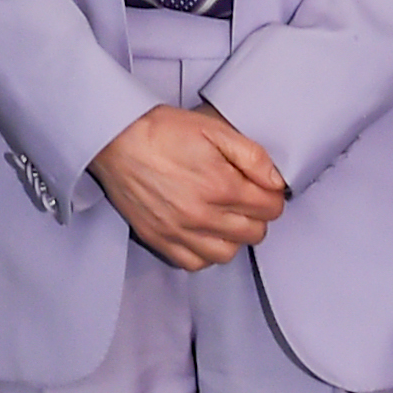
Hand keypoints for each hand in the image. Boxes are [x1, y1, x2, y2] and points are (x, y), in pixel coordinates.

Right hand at [89, 103, 284, 268]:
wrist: (115, 139)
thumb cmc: (162, 131)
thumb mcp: (214, 129)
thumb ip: (252, 156)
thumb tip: (277, 181)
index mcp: (221, 185)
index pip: (270, 208)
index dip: (273, 196)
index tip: (264, 188)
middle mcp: (202, 215)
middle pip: (254, 233)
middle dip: (258, 215)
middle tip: (247, 199)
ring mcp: (179, 231)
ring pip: (227, 253)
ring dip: (234, 237)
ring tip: (226, 217)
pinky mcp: (159, 239)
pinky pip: (194, 263)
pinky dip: (205, 253)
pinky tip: (204, 234)